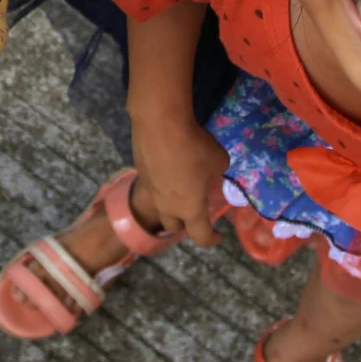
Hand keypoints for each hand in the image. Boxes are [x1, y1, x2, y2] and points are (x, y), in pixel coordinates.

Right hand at [130, 112, 228, 246]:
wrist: (160, 123)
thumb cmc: (195, 147)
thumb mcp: (219, 161)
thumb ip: (217, 173)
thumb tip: (211, 170)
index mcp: (190, 208)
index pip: (200, 236)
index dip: (211, 239)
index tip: (219, 235)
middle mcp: (166, 205)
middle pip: (173, 226)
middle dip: (186, 224)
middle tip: (196, 212)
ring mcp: (150, 188)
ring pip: (160, 206)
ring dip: (170, 204)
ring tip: (181, 188)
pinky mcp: (140, 171)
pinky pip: (152, 184)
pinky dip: (161, 182)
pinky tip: (168, 166)